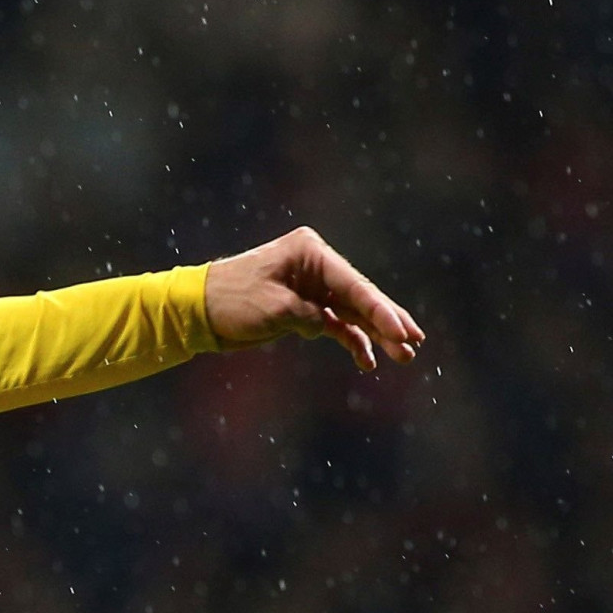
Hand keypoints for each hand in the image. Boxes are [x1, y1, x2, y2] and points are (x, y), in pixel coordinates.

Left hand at [203, 228, 424, 371]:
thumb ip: (310, 315)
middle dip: (387, 322)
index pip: (354, 284)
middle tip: (414, 344)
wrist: (197, 310)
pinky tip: (368, 360)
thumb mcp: (275, 308)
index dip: (381, 311)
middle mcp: (315, 265)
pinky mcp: (303, 308)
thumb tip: (329, 325)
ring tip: (403, 356)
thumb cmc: (231, 300)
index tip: (403, 332)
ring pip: (352, 312)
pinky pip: (335, 325)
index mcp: (310, 252)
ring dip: (375, 334)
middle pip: (360, 296)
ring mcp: (311, 286)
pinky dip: (351, 341)